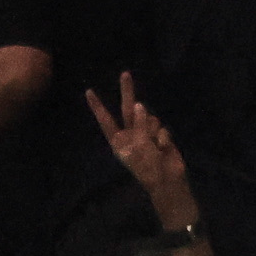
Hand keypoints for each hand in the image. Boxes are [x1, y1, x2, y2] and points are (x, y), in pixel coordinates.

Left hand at [93, 73, 194, 217]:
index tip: (88, 91)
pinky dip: (163, 137)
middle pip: (127, 109)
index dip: (97, 106)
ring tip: (154, 146)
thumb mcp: (140, 146)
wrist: (167, 181)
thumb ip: (139, 125)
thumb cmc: (147, 167)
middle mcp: (130, 134)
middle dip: (127, 91)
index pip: (105, 120)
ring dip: (153, 129)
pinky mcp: (160, 135)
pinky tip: (164, 149)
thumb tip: (140, 104)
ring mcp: (145, 134)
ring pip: (149, 118)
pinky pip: (161, 128)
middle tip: (124, 74)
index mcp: (118, 140)